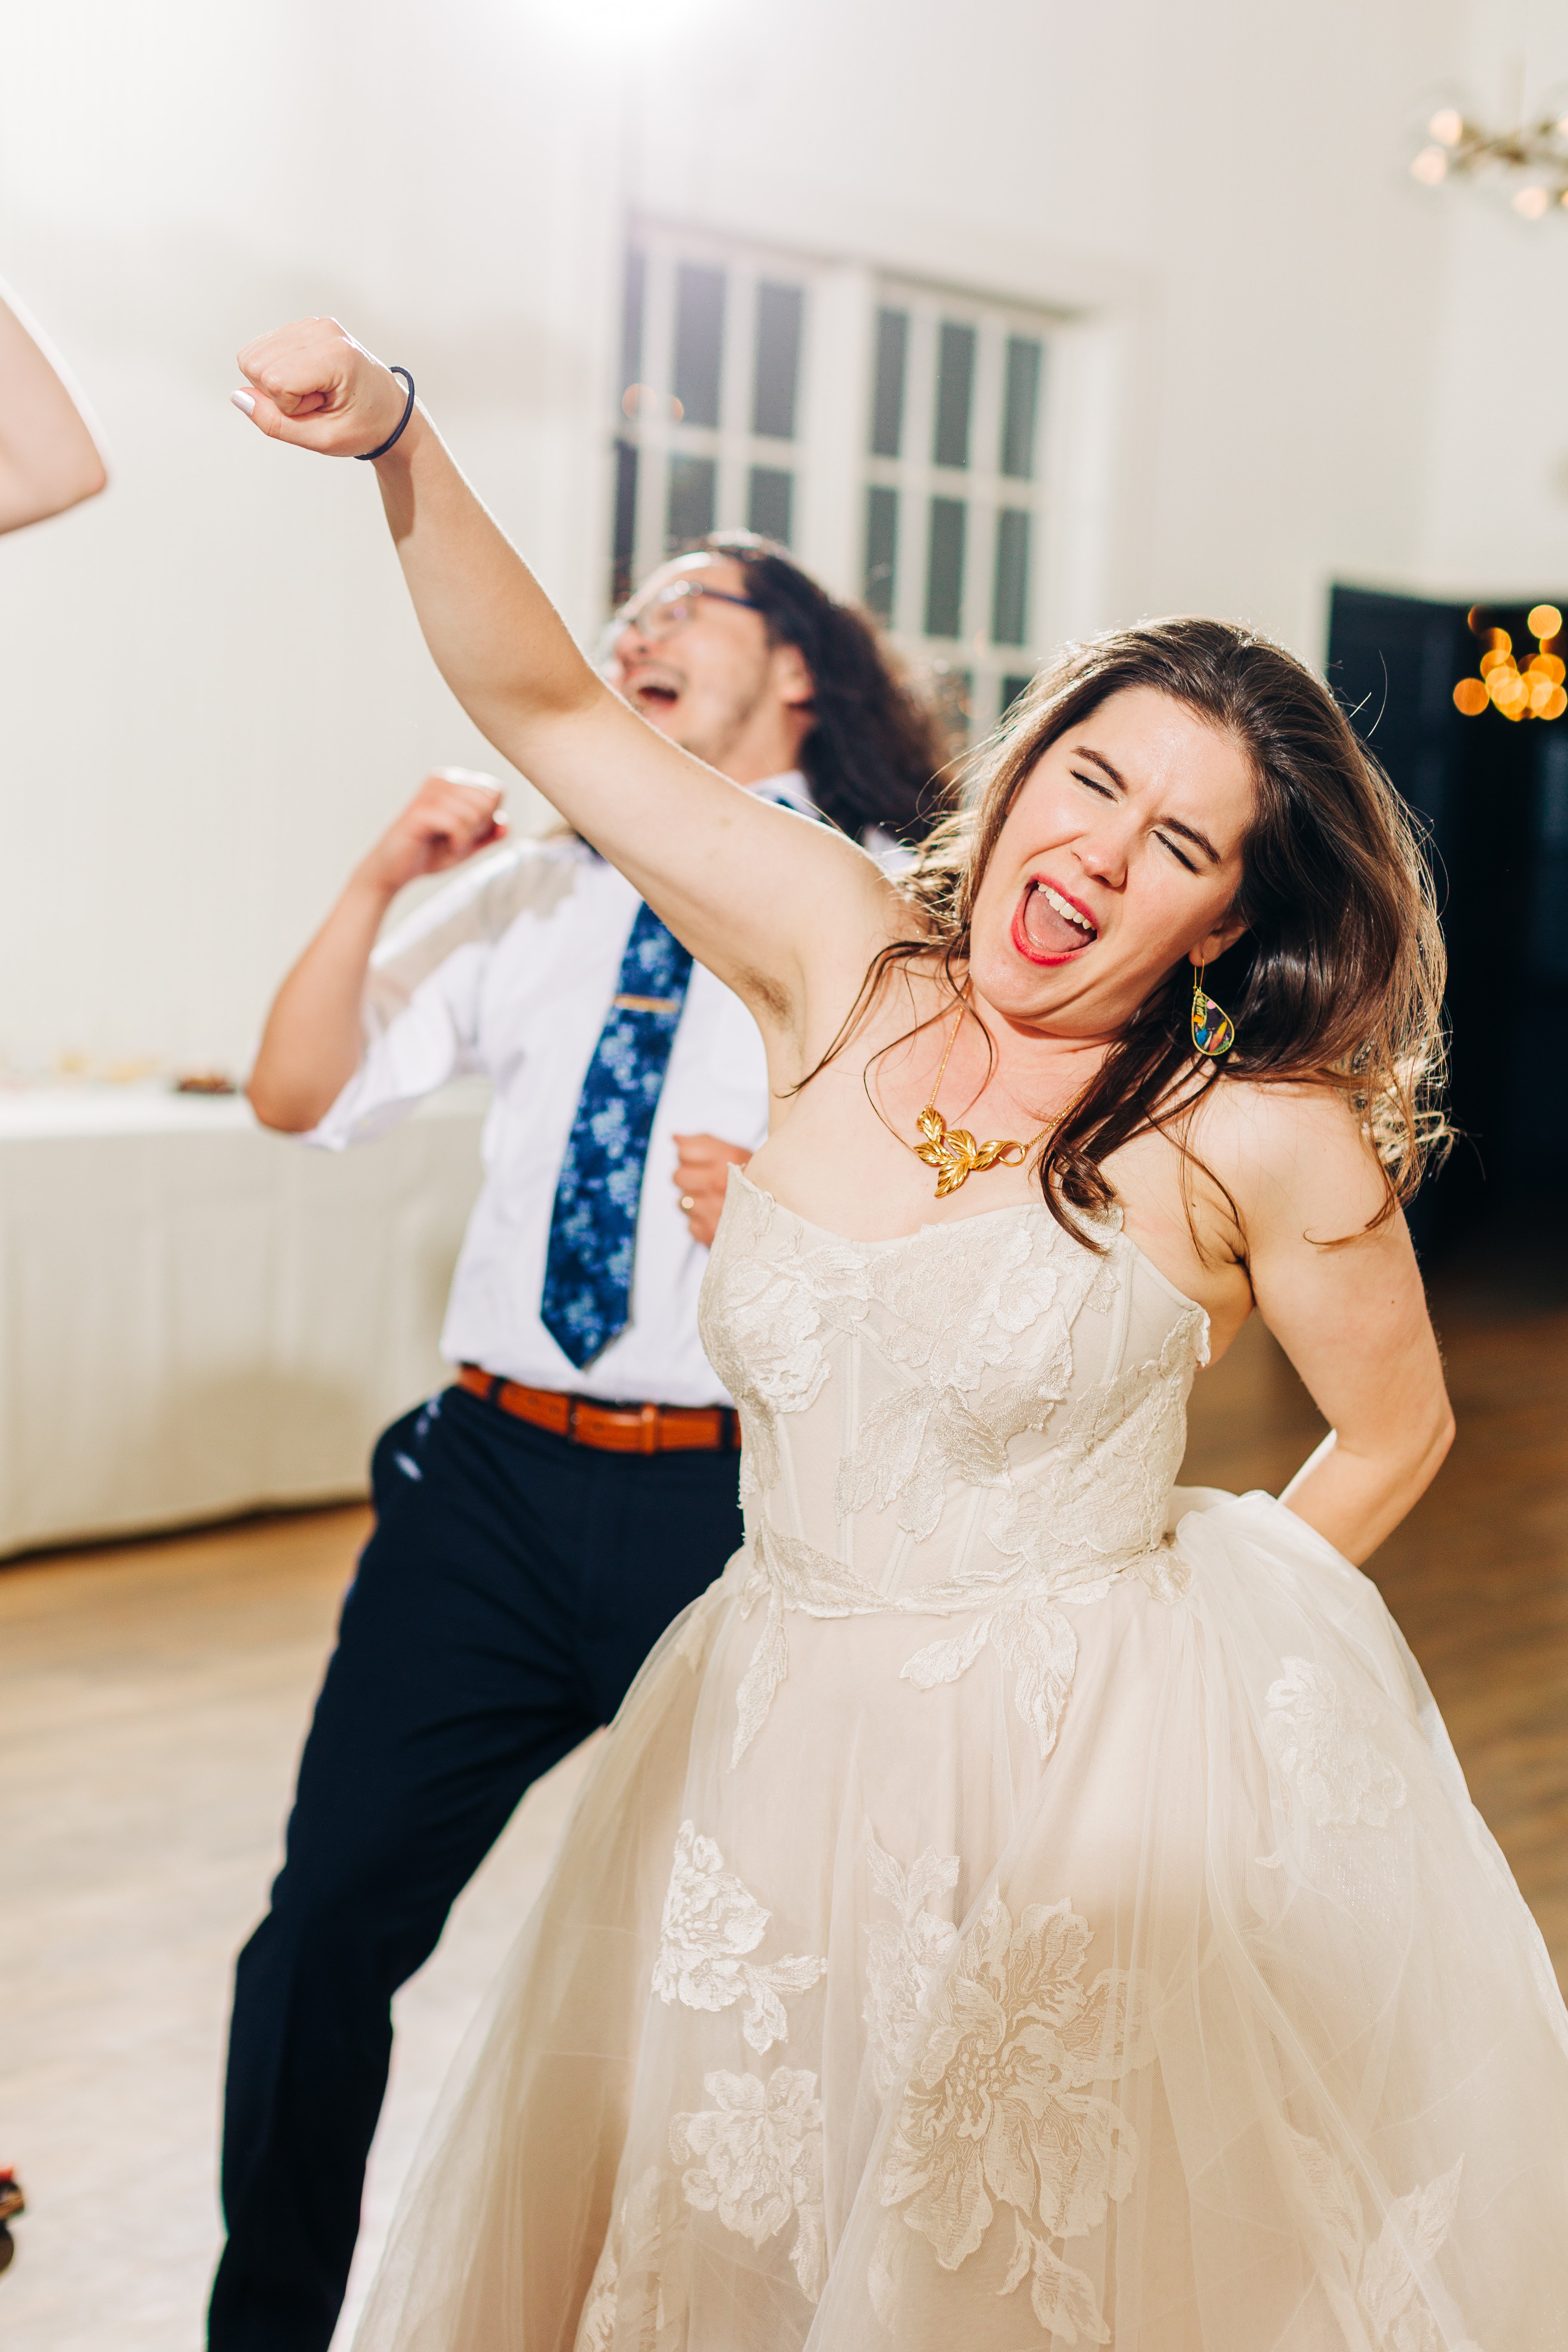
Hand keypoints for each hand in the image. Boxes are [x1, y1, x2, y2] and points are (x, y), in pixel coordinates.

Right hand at [232, 316, 408, 457]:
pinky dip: (279, 371)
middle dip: (277, 392)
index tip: (320, 409)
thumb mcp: (323, 440)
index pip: (275, 380)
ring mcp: (312, 324)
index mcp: (335, 354)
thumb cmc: (363, 426)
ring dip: (277, 382)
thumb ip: (276, 424)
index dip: (289, 407)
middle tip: (316, 401)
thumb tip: (238, 396)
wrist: (390, 411)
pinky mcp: (303, 326)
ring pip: (253, 355)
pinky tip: (309, 380)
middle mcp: (322, 330)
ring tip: (314, 391)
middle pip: (254, 363)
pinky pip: (262, 350)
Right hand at [357, 771, 507, 898]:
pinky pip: (457, 824)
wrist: (394, 871)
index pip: (496, 790)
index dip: (490, 817)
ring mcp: (429, 793)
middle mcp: (442, 779)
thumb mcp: (468, 844)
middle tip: (459, 840)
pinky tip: (447, 849)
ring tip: (450, 845)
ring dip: (468, 838)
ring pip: (475, 812)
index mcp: (454, 781)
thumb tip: (506, 824)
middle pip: (489, 800)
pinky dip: (459, 843)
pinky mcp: (419, 811)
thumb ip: (489, 834)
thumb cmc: (430, 853)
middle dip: (480, 828)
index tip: (470, 832)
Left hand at [672, 1134, 752, 1246]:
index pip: (684, 1153)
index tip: (703, 1163)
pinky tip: (719, 1219)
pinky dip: (701, 1224)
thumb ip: (703, 1143)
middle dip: (688, 1179)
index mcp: (729, 1158)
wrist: (783, 1217)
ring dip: (694, 1203)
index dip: (689, 1157)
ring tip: (715, 1202)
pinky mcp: (711, 1234)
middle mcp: (720, 1183)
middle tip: (707, 1184)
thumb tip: (674, 1137)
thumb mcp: (736, 1155)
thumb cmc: (754, 1183)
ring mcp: (714, 1211)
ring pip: (682, 1202)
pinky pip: (690, 1225)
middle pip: (678, 1177)